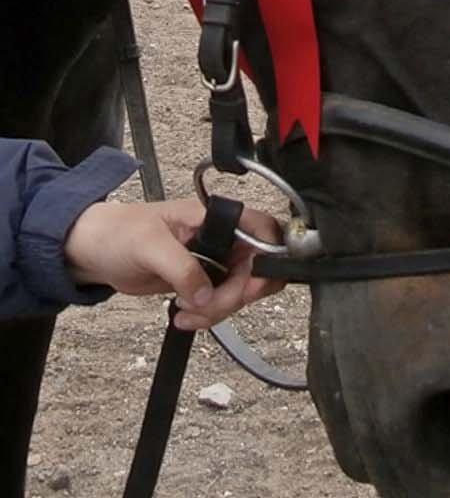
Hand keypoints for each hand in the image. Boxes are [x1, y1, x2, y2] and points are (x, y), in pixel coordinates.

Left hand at [64, 196, 284, 329]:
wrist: (96, 252)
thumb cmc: (119, 232)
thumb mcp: (150, 245)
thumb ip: (182, 267)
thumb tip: (206, 293)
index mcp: (215, 217)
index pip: (263, 230)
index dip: (269, 256)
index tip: (251, 284)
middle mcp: (221, 237)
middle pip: (258, 268)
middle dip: (238, 294)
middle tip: (210, 306)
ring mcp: (214, 260)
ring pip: (242, 291)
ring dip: (219, 310)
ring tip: (186, 313)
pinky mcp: (202, 281)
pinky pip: (221, 303)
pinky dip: (208, 316)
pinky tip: (185, 316)